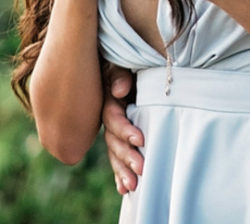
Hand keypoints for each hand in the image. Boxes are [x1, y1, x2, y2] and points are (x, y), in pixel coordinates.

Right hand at [102, 69, 144, 194]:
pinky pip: (117, 156)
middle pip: (113, 140)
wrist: (120, 62)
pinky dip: (120, 173)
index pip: (113, 118)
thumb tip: (120, 91)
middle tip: (141, 170)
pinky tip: (123, 189)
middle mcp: (109, 116)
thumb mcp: (120, 64)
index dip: (125, 129)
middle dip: (126, 157)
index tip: (140, 140)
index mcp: (108, 100)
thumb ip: (120, 75)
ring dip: (122, 170)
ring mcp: (113, 128)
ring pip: (114, 152)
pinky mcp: (119, 136)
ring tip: (133, 187)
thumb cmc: (122, 62)